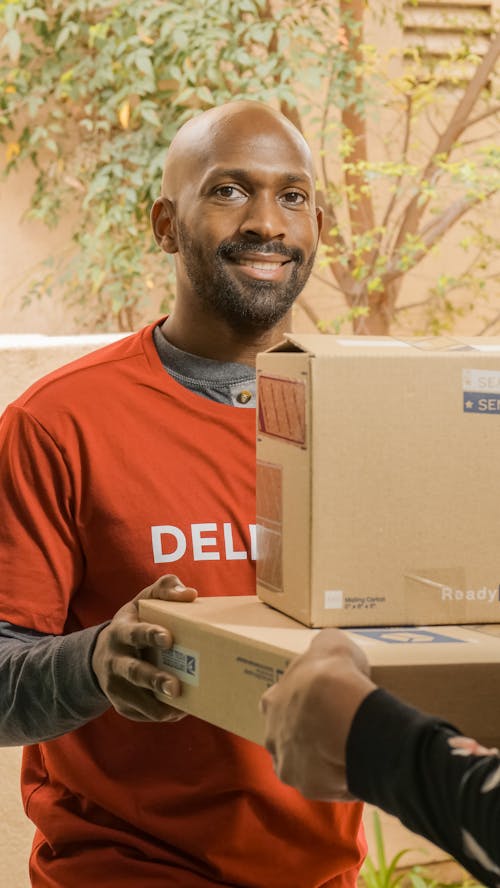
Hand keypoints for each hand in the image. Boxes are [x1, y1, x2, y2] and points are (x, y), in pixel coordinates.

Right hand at [92, 574, 196, 722]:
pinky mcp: (121, 704)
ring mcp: (115, 685)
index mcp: (121, 631)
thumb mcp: (143, 601)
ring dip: (158, 705)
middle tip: (176, 687)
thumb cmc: (134, 623)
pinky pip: (141, 713)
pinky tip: (179, 710)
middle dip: (155, 679)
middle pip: (134, 671)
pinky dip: (160, 713)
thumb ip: (165, 589)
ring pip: (137, 699)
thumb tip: (190, 594)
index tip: (168, 638)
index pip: (135, 633)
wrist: (102, 654)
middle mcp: (114, 659)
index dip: (150, 635)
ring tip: (182, 706)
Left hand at [260, 629, 374, 800]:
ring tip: (346, 752)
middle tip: (332, 729)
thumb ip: (324, 647)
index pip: (277, 704)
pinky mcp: (308, 788)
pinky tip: (354, 768)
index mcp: (272, 702)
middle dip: (305, 736)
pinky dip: (337, 780)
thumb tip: (329, 648)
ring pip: (301, 764)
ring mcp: (288, 765)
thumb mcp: (330, 644)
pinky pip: (324, 785)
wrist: (344, 713)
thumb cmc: (332, 674)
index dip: (297, 703)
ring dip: (319, 761)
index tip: (317, 702)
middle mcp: (272, 736)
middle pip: (285, 738)